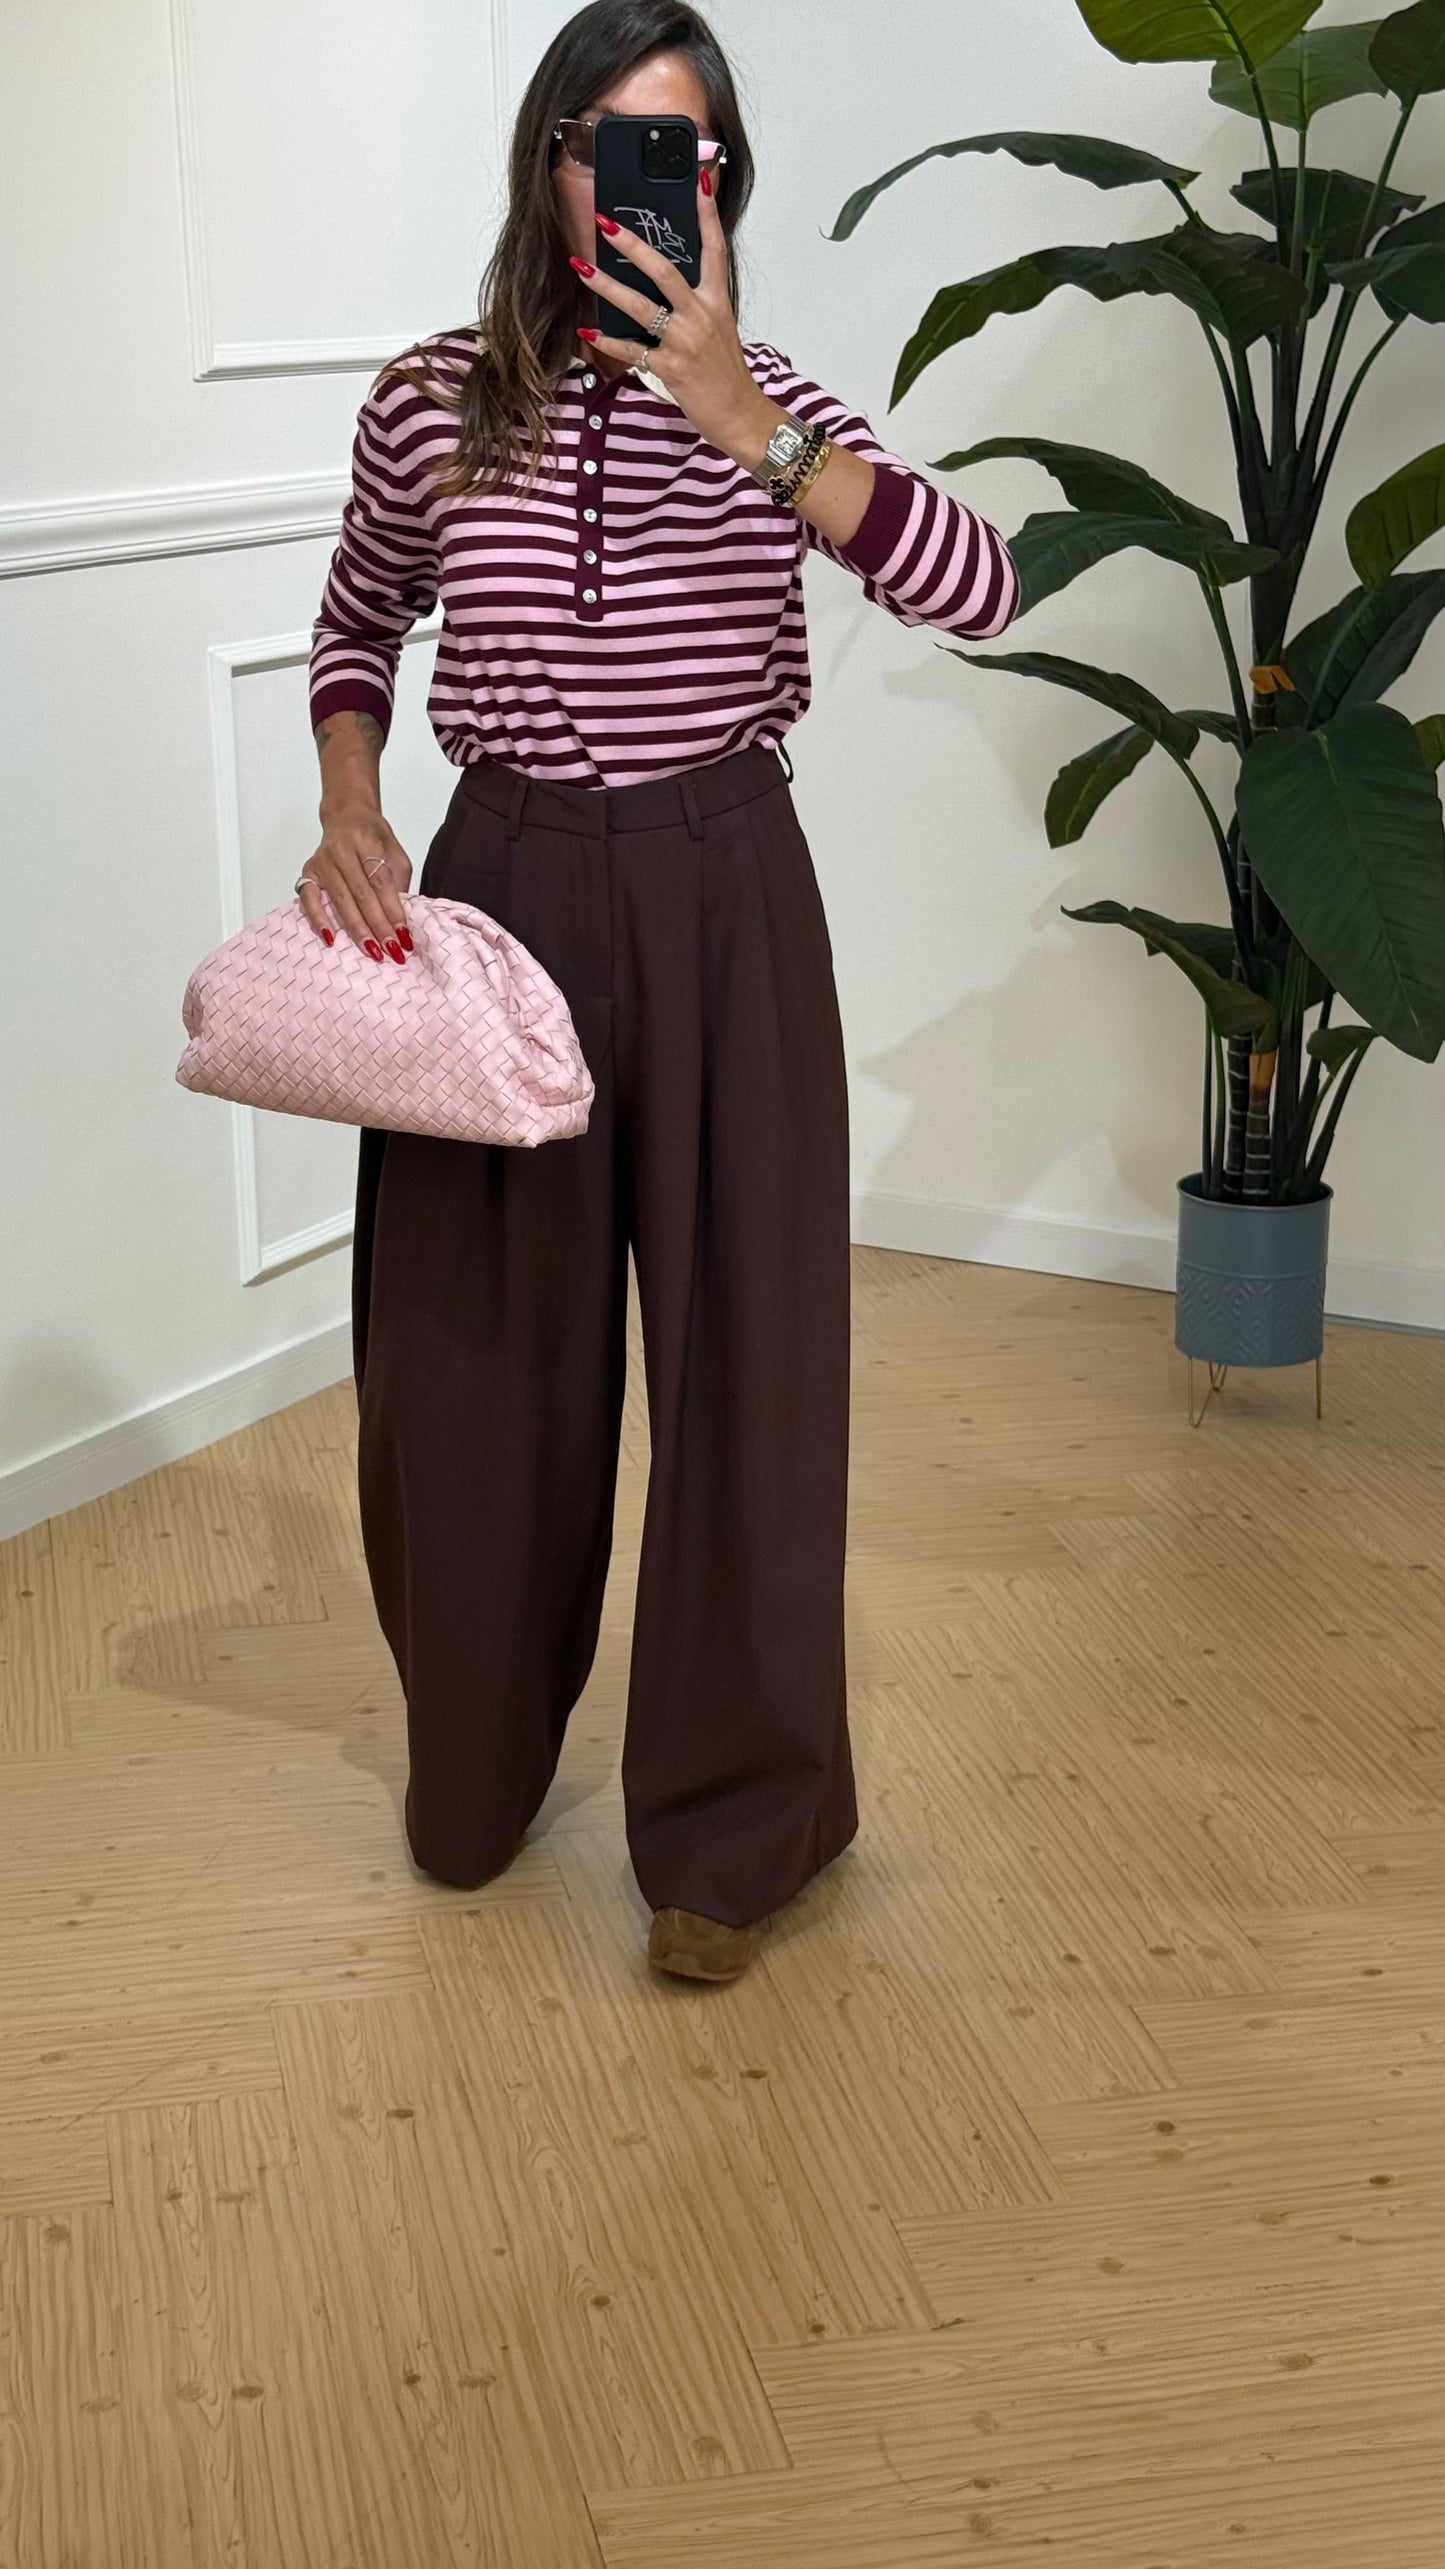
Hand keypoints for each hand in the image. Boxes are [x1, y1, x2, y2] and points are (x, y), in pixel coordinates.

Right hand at [299, 805, 413, 962]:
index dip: (393, 909)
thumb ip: (397, 881)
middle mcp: (341, 850)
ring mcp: (322, 861)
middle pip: (362, 894)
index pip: (381, 881)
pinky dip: (318, 920)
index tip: (404, 934)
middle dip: (378, 926)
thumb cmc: (372, 837)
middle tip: (392, 951)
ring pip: (341, 901)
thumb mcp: (394, 852)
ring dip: (357, 930)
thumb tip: (399, 919)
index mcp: (366, 840)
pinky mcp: (309, 871)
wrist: (346, 815)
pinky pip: (309, 899)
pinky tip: (330, 939)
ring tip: (372, 952)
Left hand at [575, 171, 768, 458]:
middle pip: (664, 270)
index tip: (697, 180)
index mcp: (717, 301)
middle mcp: (702, 315)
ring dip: (606, 286)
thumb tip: (663, 283)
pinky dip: (609, 340)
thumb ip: (696, 304)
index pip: (714, 248)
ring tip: (581, 267)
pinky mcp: (671, 367)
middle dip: (632, 245)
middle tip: (605, 223)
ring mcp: (686, 341)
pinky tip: (588, 331)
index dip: (706, 214)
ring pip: (641, 306)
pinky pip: (633, 350)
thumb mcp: (719, 329)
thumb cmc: (725, 373)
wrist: (740, 415)